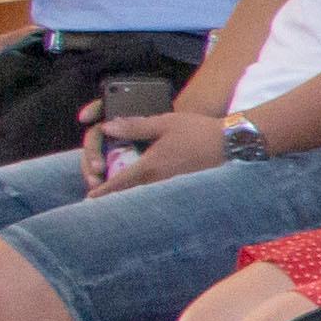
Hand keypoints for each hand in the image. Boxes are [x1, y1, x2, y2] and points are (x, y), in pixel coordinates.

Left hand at [99, 113, 228, 193]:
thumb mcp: (164, 123)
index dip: (103, 190)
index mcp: (150, 165)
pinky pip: (157, 190)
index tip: (90, 197)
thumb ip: (134, 126)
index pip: (120, 182)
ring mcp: (171, 184)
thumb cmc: (198, 130)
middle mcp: (159, 179)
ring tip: (118, 194)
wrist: (230, 143)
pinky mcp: (182, 184)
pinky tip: (145, 187)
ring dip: (129, 194)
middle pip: (129, 192)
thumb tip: (106, 127)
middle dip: (114, 195)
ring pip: (143, 193)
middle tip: (100, 198)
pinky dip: (145, 191)